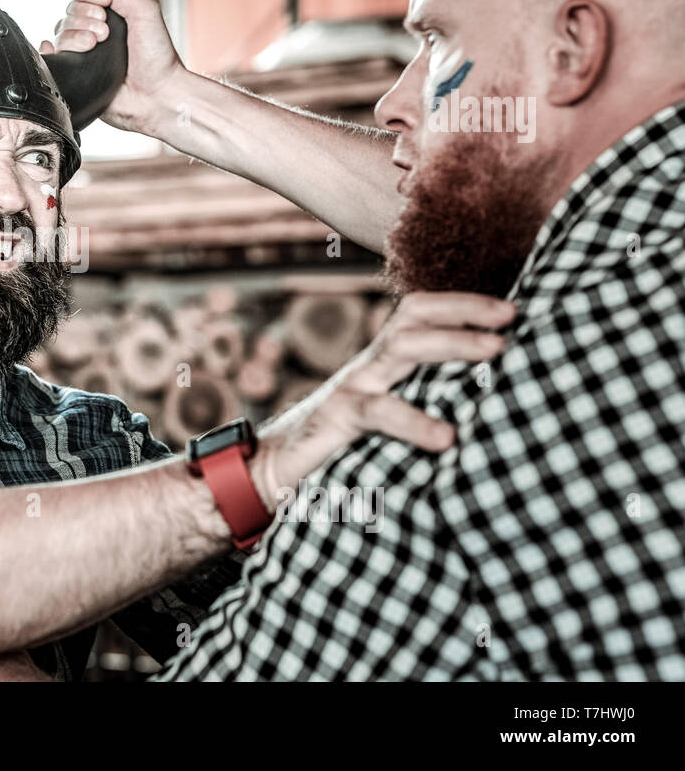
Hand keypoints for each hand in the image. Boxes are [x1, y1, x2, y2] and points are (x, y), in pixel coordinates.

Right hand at [38, 0, 185, 134]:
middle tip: (104, 35)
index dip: (89, 5)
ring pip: (59, 34)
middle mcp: (94, 35)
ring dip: (72, 37)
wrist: (155, 96)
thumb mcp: (146, 11)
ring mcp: (84, 55)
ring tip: (93, 46)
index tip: (105, 18)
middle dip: (82, 21)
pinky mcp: (76, 75)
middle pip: (68, 15)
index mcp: (109, 18)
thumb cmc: (157, 59)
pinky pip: (50, 58)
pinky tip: (56, 50)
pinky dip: (48, 50)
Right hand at [249, 292, 516, 507]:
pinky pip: (377, 412)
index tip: (509, 310)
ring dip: (451, 342)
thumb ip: (418, 409)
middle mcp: (366, 370)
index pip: (416, 314)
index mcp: (379, 368)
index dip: (460, 304)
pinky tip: (446, 437)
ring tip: (494, 350)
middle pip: (411, 318)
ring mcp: (348, 391)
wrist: (268, 474)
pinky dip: (414, 421)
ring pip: (399, 348)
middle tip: (510, 316)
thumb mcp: (383, 424)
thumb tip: (482, 417)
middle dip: (463, 310)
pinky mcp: (333, 423)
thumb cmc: (337, 453)